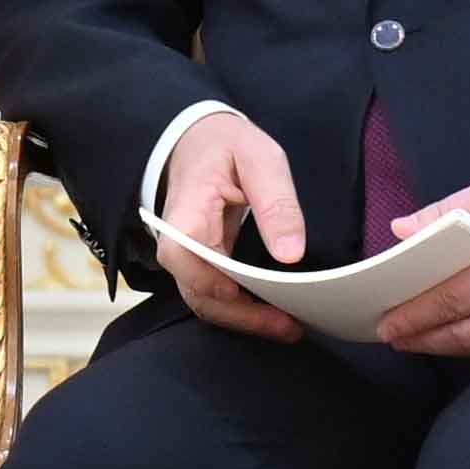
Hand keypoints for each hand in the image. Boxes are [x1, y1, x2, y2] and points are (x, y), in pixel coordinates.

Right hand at [155, 112, 306, 339]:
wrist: (199, 141)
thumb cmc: (226, 146)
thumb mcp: (259, 158)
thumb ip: (275, 203)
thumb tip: (290, 254)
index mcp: (186, 211)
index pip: (179, 253)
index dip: (204, 279)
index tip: (238, 291)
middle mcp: (181, 241)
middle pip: (196, 291)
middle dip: (240, 315)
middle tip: (288, 325)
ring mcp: (192, 256)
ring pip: (206, 301)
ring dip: (245, 319)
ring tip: (289, 327)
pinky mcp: (206, 263)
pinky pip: (217, 295)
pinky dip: (244, 310)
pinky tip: (276, 314)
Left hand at [383, 176, 469, 359]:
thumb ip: (449, 211)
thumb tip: (402, 231)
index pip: (451, 297)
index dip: (414, 314)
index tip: (386, 321)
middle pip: (463, 331)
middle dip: (422, 337)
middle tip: (392, 337)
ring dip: (445, 347)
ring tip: (416, 341)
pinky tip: (456, 339)